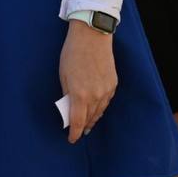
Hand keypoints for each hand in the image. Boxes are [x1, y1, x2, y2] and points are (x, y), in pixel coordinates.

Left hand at [59, 20, 116, 143]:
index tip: (71, 139)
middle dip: (83, 127)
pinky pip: (106, 102)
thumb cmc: (73, 53)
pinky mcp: (114, 85)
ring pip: (100, 111)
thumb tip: (68, 107)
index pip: (78, 122)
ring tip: (87, 123)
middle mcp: (96, 96)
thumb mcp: (63, 74)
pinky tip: (96, 108)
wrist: (92, 37)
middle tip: (78, 132)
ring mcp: (107, 91)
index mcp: (80, 94)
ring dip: (93, 118)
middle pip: (90, 118)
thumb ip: (67, 93)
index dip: (74, 133)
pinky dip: (100, 107)